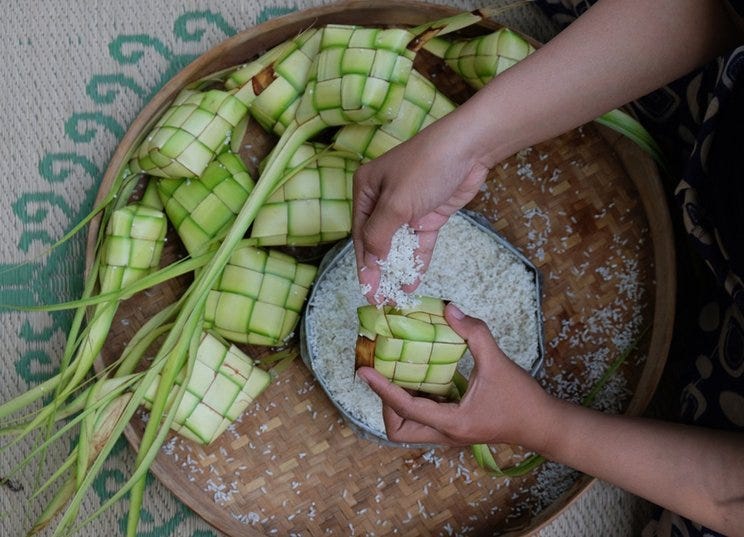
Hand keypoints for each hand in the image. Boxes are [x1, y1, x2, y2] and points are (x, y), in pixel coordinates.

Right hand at [352, 111, 490, 302]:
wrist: (469, 148)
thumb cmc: (426, 167)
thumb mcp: (397, 203)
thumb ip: (380, 234)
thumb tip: (370, 262)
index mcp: (366, 190)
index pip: (361, 234)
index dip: (364, 265)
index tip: (366, 290)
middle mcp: (383, 200)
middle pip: (378, 242)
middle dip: (379, 271)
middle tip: (380, 300)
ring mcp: (408, 208)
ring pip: (399, 246)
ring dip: (398, 270)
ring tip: (395, 297)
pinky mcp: (429, 215)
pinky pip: (419, 244)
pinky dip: (416, 263)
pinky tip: (412, 283)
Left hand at [356, 303, 554, 447]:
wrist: (544, 425)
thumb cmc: (522, 399)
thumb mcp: (498, 363)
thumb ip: (474, 333)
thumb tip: (449, 309)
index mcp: (451, 422)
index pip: (405, 408)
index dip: (381, 389)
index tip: (363, 371)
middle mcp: (446, 434)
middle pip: (399, 430)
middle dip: (386, 405)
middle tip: (386, 376)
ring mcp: (450, 434)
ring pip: (410, 427)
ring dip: (399, 404)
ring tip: (398, 373)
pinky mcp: (456, 427)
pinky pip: (424, 418)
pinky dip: (416, 400)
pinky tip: (422, 376)